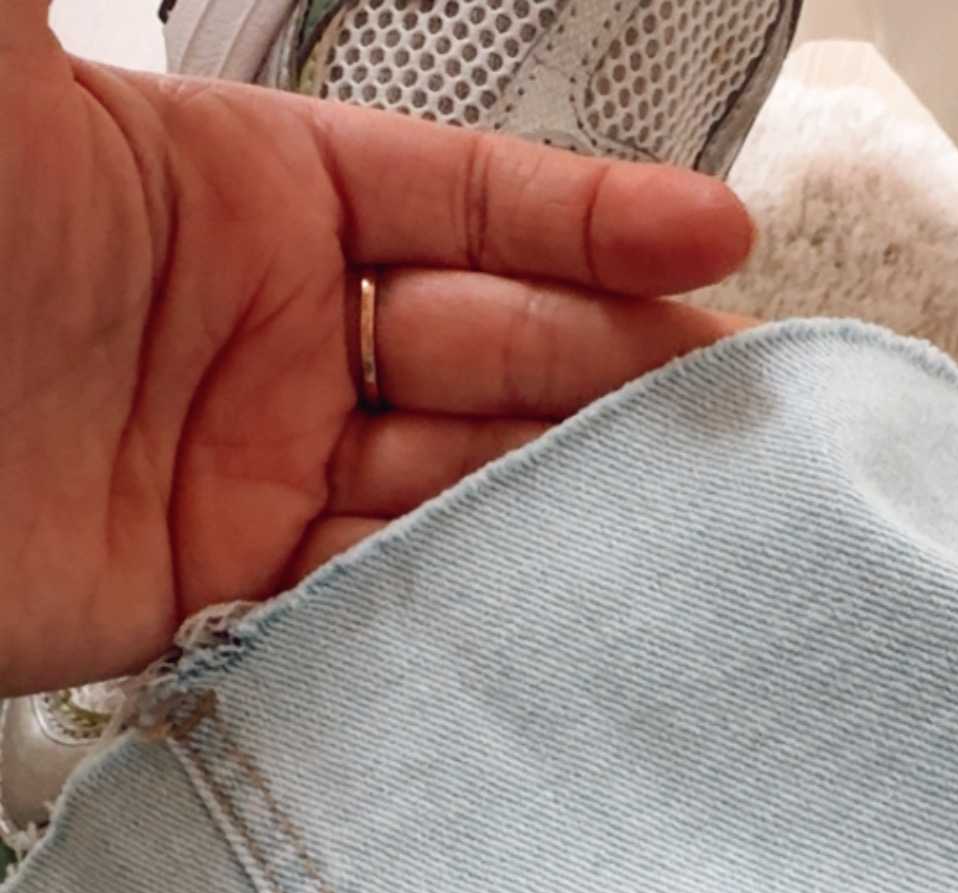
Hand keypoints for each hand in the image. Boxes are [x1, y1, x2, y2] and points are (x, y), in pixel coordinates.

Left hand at [0, 5, 752, 694]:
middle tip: (707, 383)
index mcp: (237, 191)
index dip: (592, 214)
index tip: (708, 229)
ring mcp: (243, 471)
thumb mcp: (2, 46)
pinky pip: (369, 588)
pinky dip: (459, 587)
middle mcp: (260, 337)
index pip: (461, 198)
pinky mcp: (211, 594)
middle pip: (485, 343)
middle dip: (604, 355)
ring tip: (668, 491)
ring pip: (449, 472)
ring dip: (559, 478)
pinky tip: (541, 579)